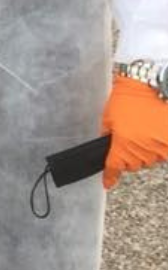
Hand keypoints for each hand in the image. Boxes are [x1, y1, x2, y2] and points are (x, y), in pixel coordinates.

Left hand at [102, 75, 167, 189]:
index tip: (107, 183)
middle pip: (133, 164)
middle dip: (129, 154)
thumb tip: (107, 146)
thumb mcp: (108, 116)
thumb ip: (107, 135)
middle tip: (129, 136)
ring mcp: (159, 149)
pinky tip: (154, 132)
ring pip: (149, 159)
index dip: (110, 176)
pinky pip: (162, 153)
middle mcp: (142, 150)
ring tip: (143, 129)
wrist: (149, 86)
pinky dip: (158, 145)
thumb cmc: (127, 99)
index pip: (114, 166)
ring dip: (145, 150)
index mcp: (123, 144)